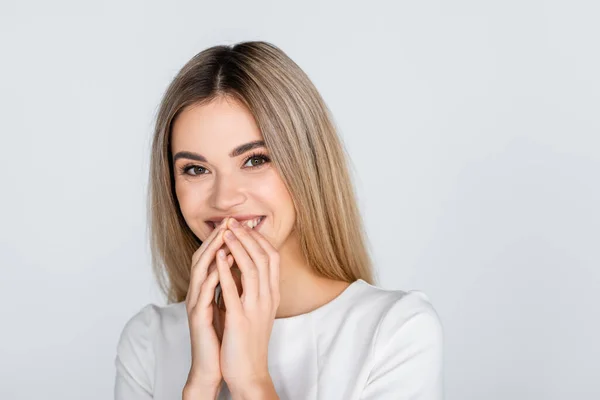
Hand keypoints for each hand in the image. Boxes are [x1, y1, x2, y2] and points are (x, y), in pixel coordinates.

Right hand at [184, 219, 234, 389]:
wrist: (215, 365)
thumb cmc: (222, 335)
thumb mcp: (228, 303)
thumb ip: (229, 283)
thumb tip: (240, 262)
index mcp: (206, 288)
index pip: (212, 256)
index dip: (222, 238)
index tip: (236, 222)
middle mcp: (198, 293)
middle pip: (203, 258)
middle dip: (215, 238)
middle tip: (227, 221)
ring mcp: (196, 304)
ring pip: (199, 272)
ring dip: (211, 253)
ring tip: (223, 236)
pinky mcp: (198, 318)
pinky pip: (202, 295)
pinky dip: (210, 279)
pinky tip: (219, 269)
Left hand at [215, 218, 280, 391]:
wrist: (249, 371)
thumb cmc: (248, 340)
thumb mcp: (254, 308)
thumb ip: (250, 287)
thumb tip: (240, 264)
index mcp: (272, 294)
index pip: (272, 257)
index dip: (258, 238)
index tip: (244, 226)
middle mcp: (268, 298)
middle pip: (264, 257)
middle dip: (248, 237)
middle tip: (234, 223)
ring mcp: (256, 308)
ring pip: (252, 269)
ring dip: (238, 247)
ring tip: (226, 233)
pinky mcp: (240, 320)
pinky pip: (234, 291)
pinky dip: (227, 271)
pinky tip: (219, 258)